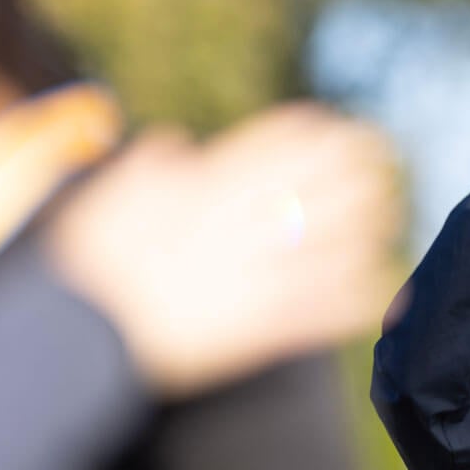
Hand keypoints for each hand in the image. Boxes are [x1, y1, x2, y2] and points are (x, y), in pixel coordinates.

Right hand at [48, 103, 397, 397]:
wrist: (81, 337)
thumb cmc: (89, 265)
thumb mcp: (112, 194)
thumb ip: (153, 166)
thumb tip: (175, 144)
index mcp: (217, 183)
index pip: (291, 140)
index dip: (329, 133)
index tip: (350, 132)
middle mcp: (251, 220)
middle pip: (334, 183)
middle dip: (368, 175)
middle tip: (387, 173)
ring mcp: (266, 271)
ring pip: (346, 241)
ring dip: (373, 230)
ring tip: (388, 224)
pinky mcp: (269, 324)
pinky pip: (333, 308)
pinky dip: (362, 298)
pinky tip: (380, 294)